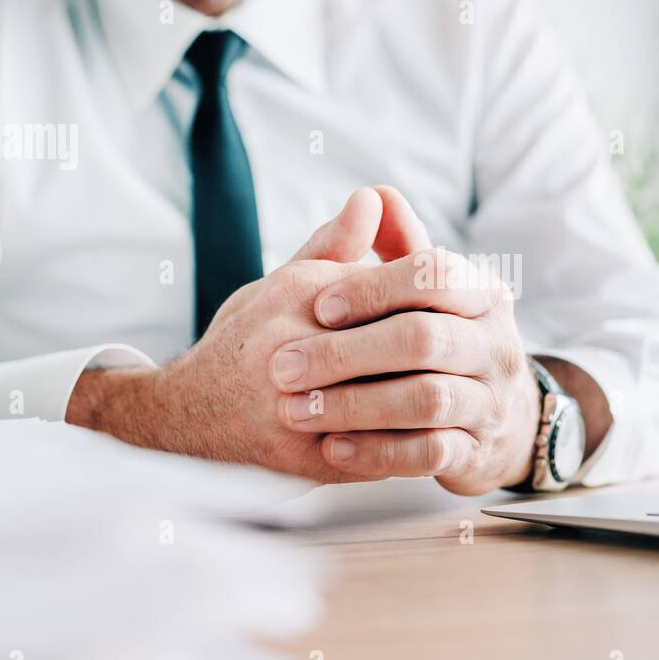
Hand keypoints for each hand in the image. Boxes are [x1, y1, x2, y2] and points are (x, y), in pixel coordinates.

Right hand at [67, 186, 431, 479]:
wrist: (187, 418)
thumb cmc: (246, 341)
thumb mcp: (284, 282)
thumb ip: (336, 244)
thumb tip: (376, 197)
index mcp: (295, 299)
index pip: (391, 288)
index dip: (428, 299)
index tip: (454, 307)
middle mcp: (294, 353)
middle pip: (404, 344)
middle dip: (442, 347)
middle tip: (471, 350)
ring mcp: (302, 413)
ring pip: (400, 403)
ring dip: (438, 396)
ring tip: (466, 390)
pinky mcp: (310, 462)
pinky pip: (382, 453)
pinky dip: (415, 442)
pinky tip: (438, 431)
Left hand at [269, 247, 540, 494]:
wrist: (499, 423)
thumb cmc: (444, 347)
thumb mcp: (426, 297)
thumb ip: (397, 248)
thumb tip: (373, 196)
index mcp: (482, 294)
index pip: (436, 273)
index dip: (374, 286)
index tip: (320, 306)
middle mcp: (496, 344)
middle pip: (424, 338)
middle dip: (347, 353)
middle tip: (283, 367)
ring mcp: (491, 401)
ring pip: (426, 399)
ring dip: (354, 405)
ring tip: (298, 411)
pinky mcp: (477, 452)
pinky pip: (428, 453)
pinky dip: (377, 452)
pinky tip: (333, 449)